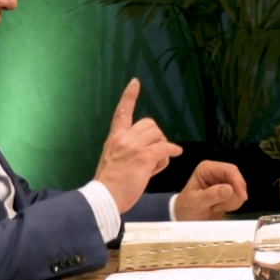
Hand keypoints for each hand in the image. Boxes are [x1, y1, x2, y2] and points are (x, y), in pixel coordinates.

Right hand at [93, 79, 182, 212]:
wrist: (105, 196)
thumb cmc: (109, 184)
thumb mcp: (113, 159)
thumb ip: (126, 150)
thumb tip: (148, 151)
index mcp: (114, 137)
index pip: (122, 112)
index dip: (129, 96)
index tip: (135, 82)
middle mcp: (124, 138)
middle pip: (149, 124)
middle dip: (157, 136)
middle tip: (155, 152)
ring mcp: (134, 146)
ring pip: (159, 136)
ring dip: (162, 148)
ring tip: (156, 163)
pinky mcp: (144, 157)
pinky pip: (165, 148)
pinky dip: (172, 151)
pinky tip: (175, 154)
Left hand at [174, 161, 247, 219]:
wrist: (185, 218)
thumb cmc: (186, 208)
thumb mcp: (196, 203)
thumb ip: (211, 196)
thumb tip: (229, 189)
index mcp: (206, 169)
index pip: (228, 170)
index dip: (237, 182)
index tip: (241, 196)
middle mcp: (216, 172)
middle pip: (237, 178)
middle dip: (235, 193)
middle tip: (225, 206)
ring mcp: (222, 182)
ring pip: (239, 188)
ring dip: (231, 201)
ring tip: (216, 207)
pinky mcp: (227, 192)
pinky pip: (238, 197)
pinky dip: (232, 205)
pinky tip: (219, 208)